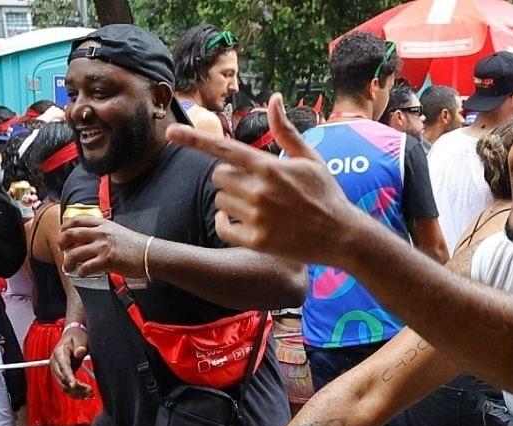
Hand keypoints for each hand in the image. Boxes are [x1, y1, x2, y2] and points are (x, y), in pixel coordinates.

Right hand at [49, 325, 93, 398]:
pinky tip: (85, 395)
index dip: (68, 377)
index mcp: (59, 353)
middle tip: (90, 390)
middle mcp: (55, 363)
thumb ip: (80, 345)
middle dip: (76, 387)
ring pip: (64, 386)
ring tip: (90, 394)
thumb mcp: (80, 338)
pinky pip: (66, 388)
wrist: (72, 336)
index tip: (74, 384)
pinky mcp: (62, 376)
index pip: (63, 367)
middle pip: (63, 379)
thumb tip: (80, 352)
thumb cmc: (77, 337)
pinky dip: (75, 393)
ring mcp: (57, 371)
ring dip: (76, 392)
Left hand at [59, 214, 145, 278]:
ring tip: (68, 267)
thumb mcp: (117, 231)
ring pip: (74, 253)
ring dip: (68, 261)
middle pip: (71, 234)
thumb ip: (103, 232)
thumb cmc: (136, 245)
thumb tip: (90, 239)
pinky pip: (85, 267)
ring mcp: (102, 247)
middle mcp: (100, 233)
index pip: (77, 220)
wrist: (149, 254)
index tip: (63, 233)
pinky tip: (82, 274)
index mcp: (103, 224)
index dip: (65, 226)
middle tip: (62, 250)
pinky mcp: (106, 261)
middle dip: (62, 242)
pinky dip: (80, 272)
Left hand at [166, 92, 360, 265]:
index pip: (223, 148)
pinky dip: (226, 224)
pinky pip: (222, 227)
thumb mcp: (309, 158)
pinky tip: (243, 222)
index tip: (170, 132)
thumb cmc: (326, 193)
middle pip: (217, 176)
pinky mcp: (255, 240)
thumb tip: (273, 98)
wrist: (342, 235)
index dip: (193, 139)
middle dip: (228, 177)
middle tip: (251, 185)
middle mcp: (258, 190)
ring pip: (220, 201)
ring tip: (257, 206)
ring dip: (230, 202)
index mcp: (268, 166)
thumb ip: (285, 130)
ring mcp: (256, 216)